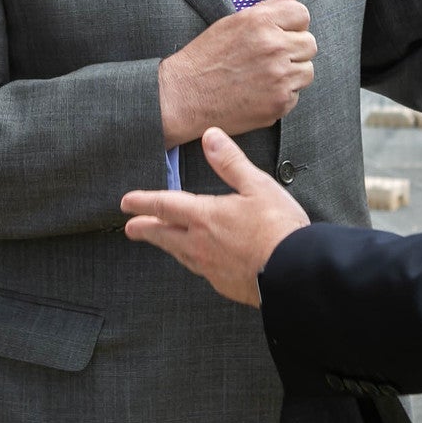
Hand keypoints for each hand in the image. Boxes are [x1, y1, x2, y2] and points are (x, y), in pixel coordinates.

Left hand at [121, 127, 311, 306]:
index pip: (164, 205)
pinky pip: (200, 270)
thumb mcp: (257, 186)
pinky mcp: (224, 284)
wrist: (295, 273)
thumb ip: (230, 162)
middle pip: (163, 234)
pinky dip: (192, 261)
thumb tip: (211, 138)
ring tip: (162, 241)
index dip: (142, 202)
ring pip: (179, 254)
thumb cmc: (279, 229)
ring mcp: (210, 267)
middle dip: (144, 229)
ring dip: (166, 245)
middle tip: (131, 228)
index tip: (126, 203)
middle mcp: (201, 244)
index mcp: (205, 216)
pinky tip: (199, 261)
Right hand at [158, 0, 314, 143]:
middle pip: (309, 44)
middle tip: (268, 58)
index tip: (278, 34)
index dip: (291, 25)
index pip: (302, 14)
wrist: (183, 96)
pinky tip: (258, 93)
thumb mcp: (232, 23)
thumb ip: (268, 7)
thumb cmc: (205, 57)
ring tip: (264, 76)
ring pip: (307, 71)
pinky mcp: (278, 104)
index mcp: (261, 22)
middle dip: (294, 50)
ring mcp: (279, 78)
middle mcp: (274, 47)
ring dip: (291, 73)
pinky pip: (295, 96)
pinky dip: (281, 96)